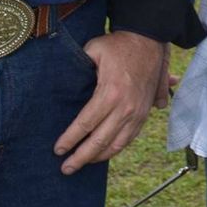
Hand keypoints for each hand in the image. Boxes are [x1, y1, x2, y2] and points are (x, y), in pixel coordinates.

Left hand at [54, 31, 166, 174]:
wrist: (149, 39)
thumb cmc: (118, 44)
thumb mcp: (94, 50)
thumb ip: (78, 69)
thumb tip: (64, 85)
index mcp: (110, 93)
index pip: (85, 124)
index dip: (70, 139)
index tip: (57, 150)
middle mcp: (125, 107)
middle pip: (99, 141)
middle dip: (80, 157)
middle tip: (65, 168)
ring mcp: (137, 112)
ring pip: (116, 145)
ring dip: (98, 158)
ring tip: (82, 164)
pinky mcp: (145, 112)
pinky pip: (129, 138)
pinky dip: (115, 149)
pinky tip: (103, 153)